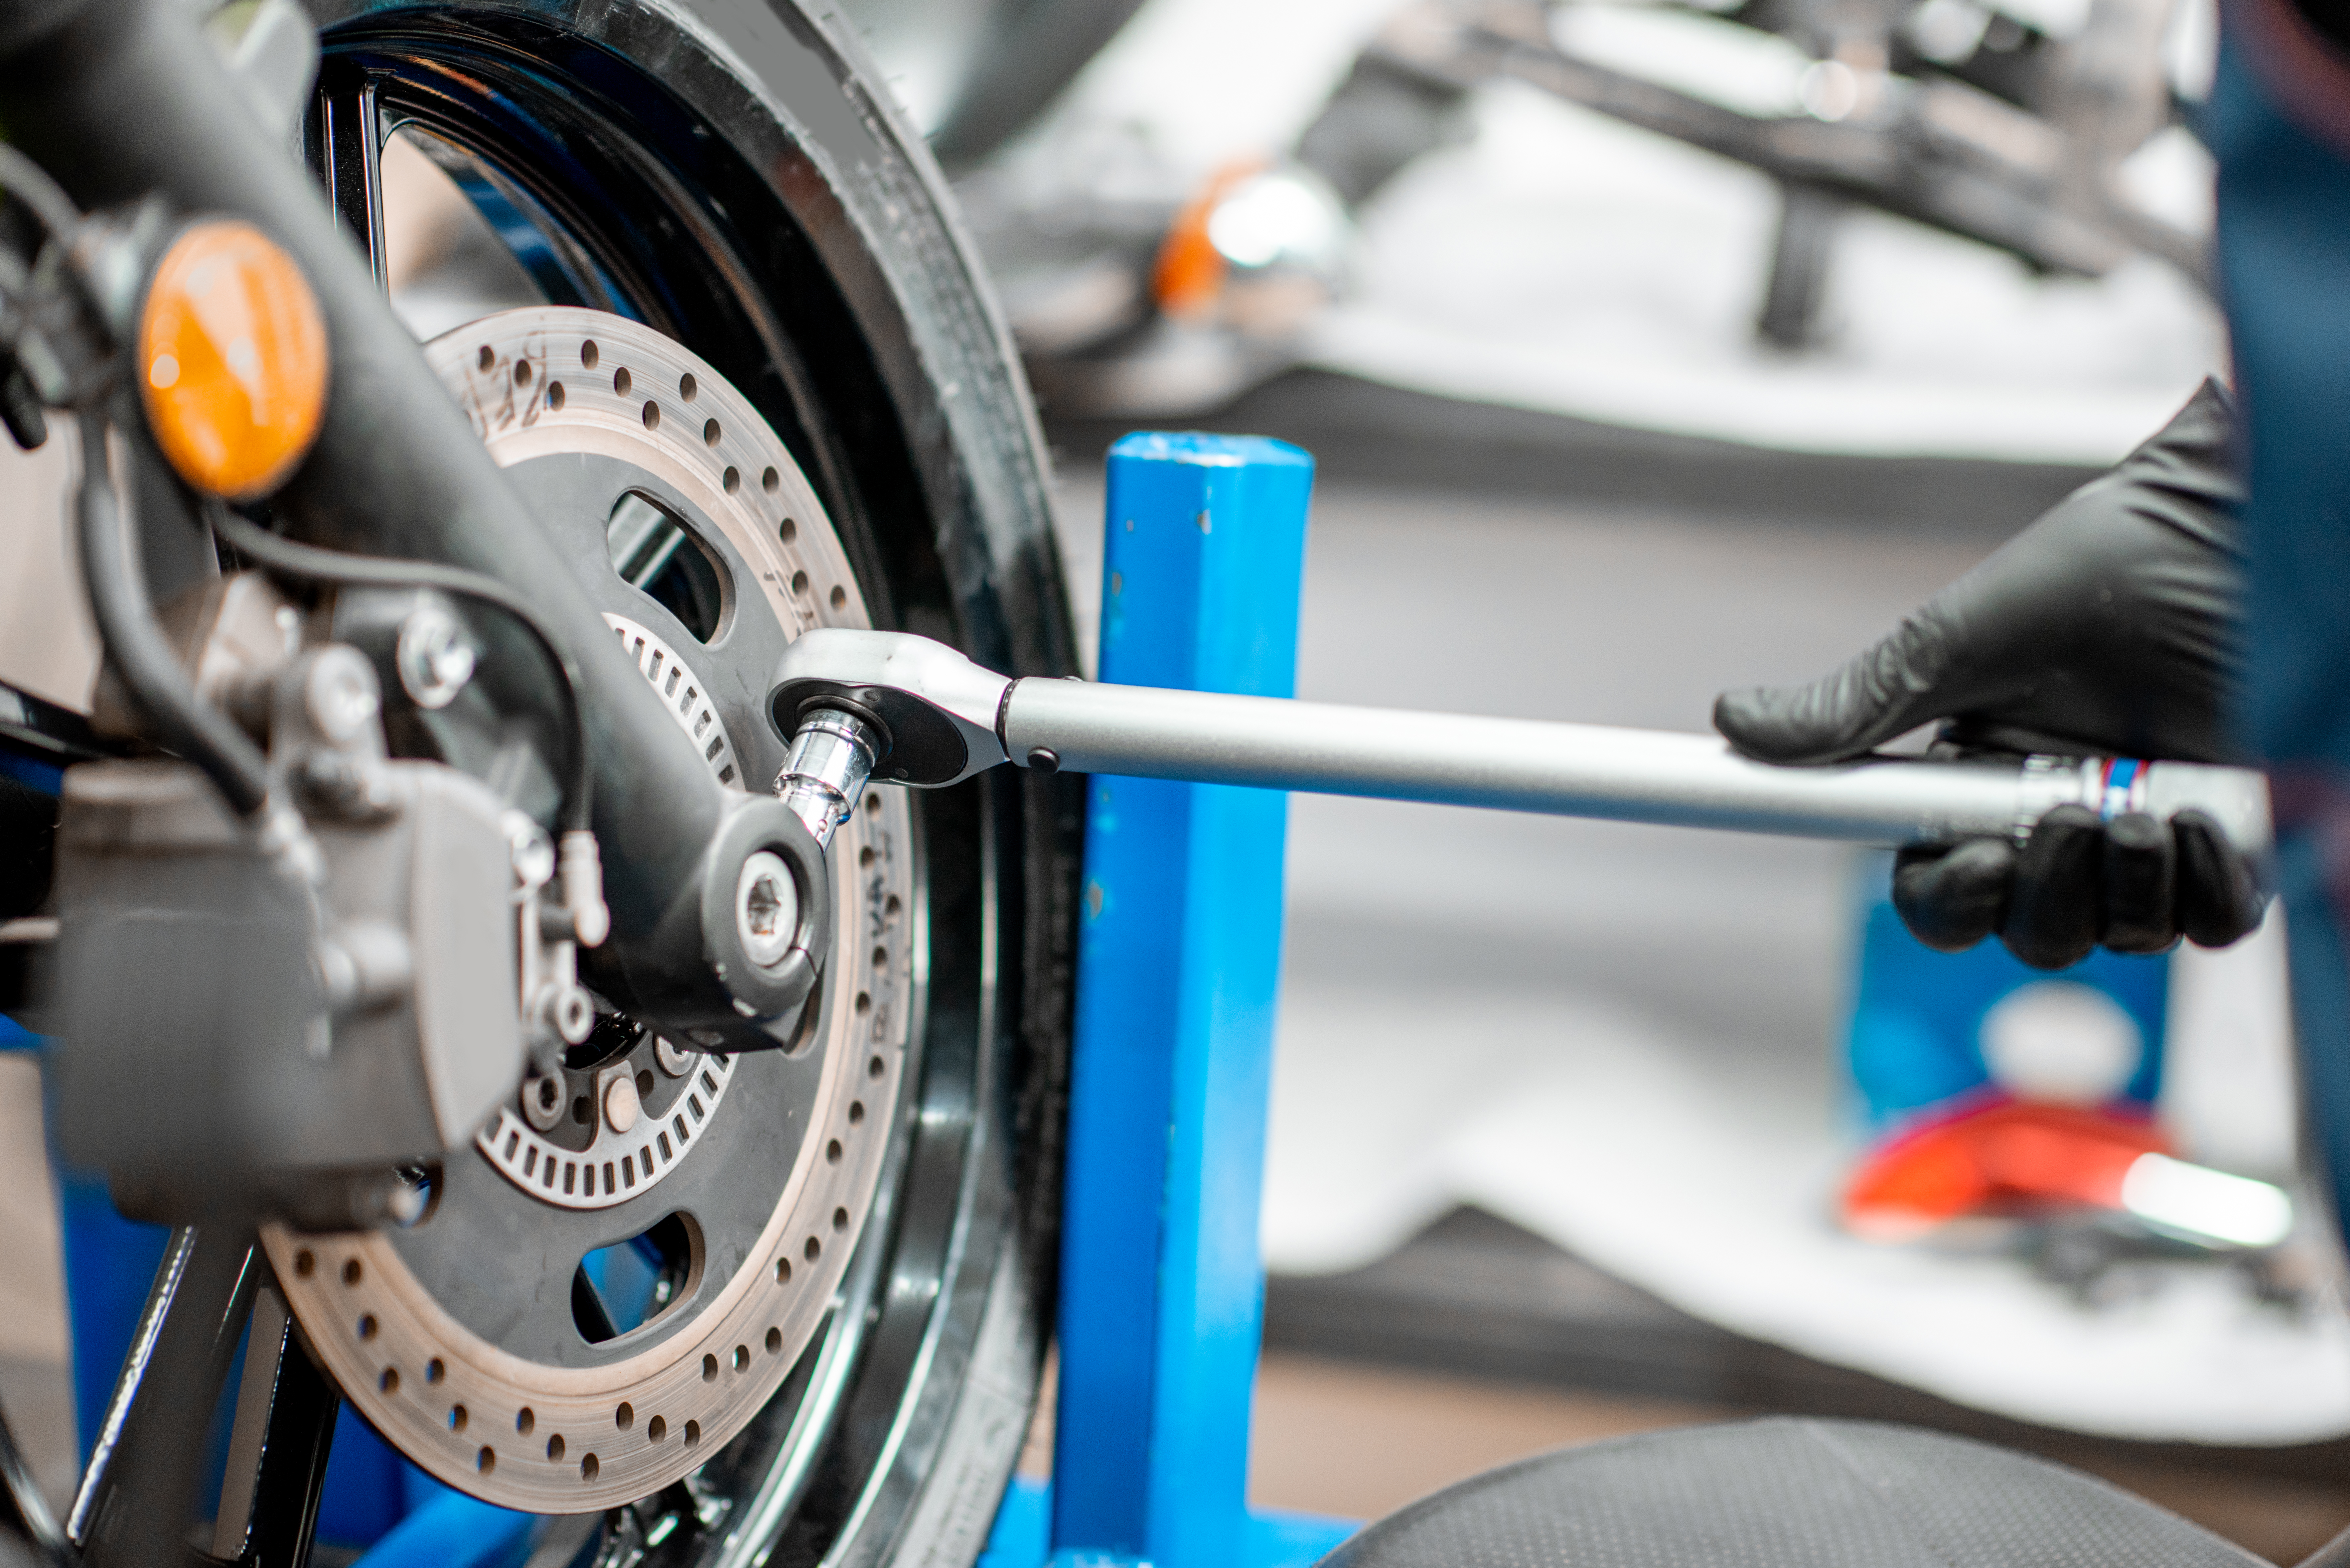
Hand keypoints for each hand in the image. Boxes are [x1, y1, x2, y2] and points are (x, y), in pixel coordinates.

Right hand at [1712, 379, 2265, 967]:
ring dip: (2124, 891)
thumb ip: (1858, 702)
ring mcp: (2152, 833)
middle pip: (2026, 931)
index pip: (1941, 886)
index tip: (1971, 863)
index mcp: (1987, 777)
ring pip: (2118, 936)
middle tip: (2065, 819)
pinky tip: (2200, 819)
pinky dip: (2206, 891)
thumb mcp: (1962, 635)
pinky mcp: (2238, 837)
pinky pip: (2216, 922)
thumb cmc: (2109, 562)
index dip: (1945, 897)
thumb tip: (1735, 720)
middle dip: (2040, 897)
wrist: (2237, 527)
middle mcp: (2064, 815)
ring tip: (2143, 807)